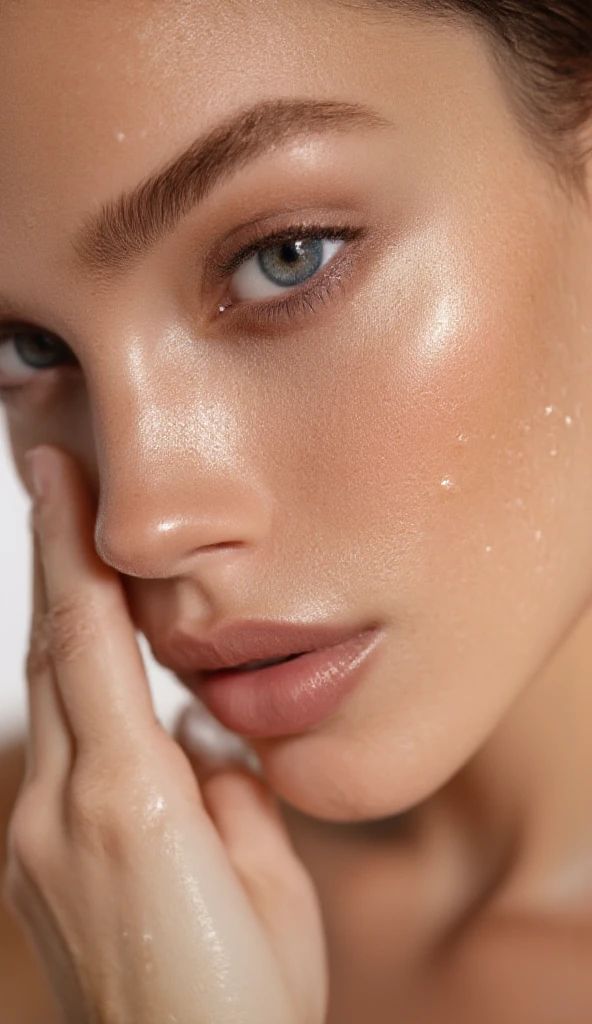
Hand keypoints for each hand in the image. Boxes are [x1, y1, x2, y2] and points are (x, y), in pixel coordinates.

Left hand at [2, 445, 327, 1023]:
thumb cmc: (247, 1003)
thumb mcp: (275, 888)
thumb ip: (232, 796)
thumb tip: (204, 749)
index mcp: (131, 803)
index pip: (88, 641)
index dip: (69, 548)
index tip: (53, 473)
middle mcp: (60, 811)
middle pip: (51, 654)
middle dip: (54, 559)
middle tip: (52, 479)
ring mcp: (33, 841)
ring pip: (45, 699)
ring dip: (62, 622)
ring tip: (77, 557)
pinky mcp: (29, 865)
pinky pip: (52, 752)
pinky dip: (73, 697)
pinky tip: (104, 684)